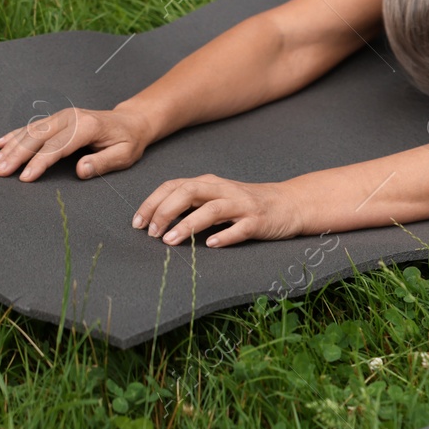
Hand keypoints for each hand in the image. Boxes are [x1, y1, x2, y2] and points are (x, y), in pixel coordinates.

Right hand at [0, 106, 154, 180]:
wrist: (130, 122)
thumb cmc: (128, 141)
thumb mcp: (124, 155)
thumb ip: (102, 163)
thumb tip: (80, 170)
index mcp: (86, 127)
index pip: (57, 147)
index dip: (39, 162)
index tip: (24, 177)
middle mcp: (70, 118)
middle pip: (37, 137)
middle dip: (16, 155)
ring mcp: (61, 116)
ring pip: (30, 131)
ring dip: (11, 146)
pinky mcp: (57, 118)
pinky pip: (32, 126)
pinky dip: (15, 135)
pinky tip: (0, 143)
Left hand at [133, 175, 303, 246]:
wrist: (290, 204)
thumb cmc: (248, 204)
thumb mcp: (217, 197)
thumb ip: (192, 203)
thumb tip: (158, 220)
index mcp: (210, 183)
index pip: (174, 186)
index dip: (152, 203)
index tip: (137, 223)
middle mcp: (224, 190)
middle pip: (188, 192)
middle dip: (165, 211)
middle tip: (150, 233)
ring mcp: (242, 205)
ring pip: (211, 210)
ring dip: (188, 225)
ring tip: (170, 241)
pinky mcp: (259, 221)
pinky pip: (240, 228)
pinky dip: (225, 236)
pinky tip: (211, 245)